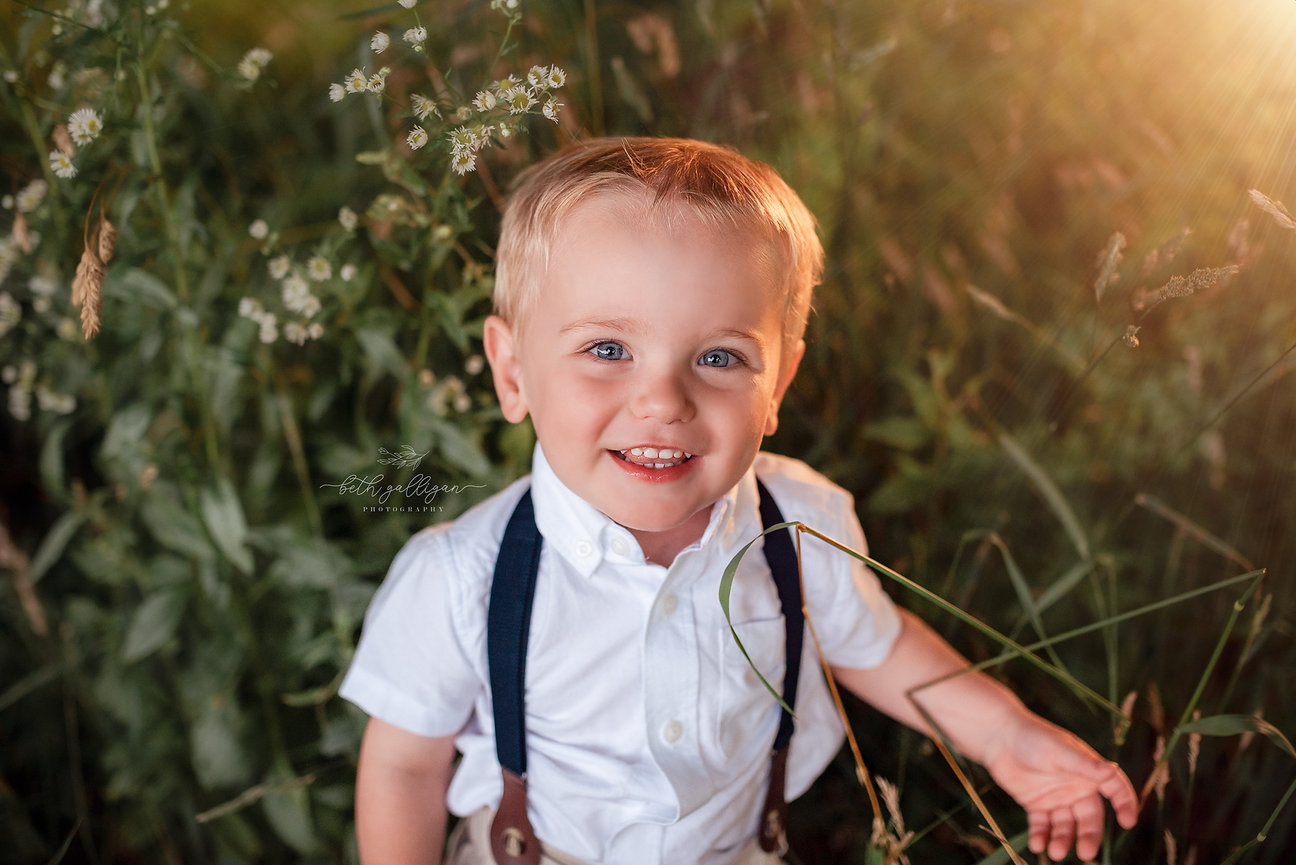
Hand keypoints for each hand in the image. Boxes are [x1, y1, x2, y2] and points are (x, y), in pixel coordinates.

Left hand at [981, 712, 1138, 860]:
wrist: (998, 737)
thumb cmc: (1033, 737)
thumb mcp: (1060, 750)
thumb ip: (1085, 764)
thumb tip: (1112, 770)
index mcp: (1088, 772)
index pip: (1114, 789)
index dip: (1124, 804)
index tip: (1128, 822)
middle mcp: (1076, 788)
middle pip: (1089, 818)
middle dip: (1088, 836)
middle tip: (1084, 853)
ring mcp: (1057, 798)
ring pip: (1065, 826)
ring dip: (1062, 840)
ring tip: (1055, 852)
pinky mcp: (1036, 805)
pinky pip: (1042, 825)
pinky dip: (1041, 836)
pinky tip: (1037, 844)